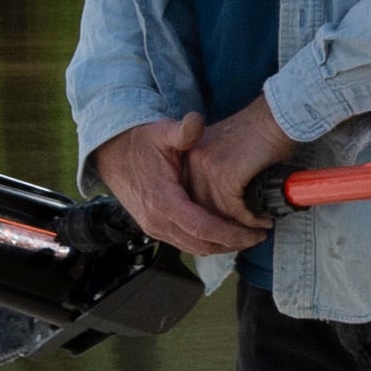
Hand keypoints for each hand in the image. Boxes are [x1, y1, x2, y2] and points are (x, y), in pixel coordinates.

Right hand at [94, 115, 262, 255]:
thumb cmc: (139, 142)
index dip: (232, 234)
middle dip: (233, 244)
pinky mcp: (155, 228)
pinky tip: (224, 232)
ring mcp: (155, 228)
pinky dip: (207, 242)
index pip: (203, 228)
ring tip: (246, 236)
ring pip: (195, 248)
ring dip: (222, 246)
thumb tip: (196, 121)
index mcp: (163, 201)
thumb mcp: (161, 132)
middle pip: (203, 245)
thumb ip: (182, 131)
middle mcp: (157, 222)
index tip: (255, 232)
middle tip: (258, 235)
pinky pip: (186, 243)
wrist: (112, 154)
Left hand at [186, 99, 301, 230]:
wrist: (277, 117)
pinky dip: (251, 219)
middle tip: (245, 237)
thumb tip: (227, 212)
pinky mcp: (224, 175)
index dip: (212, 218)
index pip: (193, 198)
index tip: (229, 230)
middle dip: (224, 229)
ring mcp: (207, 168)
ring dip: (240, 228)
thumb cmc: (262, 133)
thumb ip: (222, 178)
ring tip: (258, 232)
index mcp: (192, 155)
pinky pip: (235, 209)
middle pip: (202, 209)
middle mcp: (193, 161)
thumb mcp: (231, 154)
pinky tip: (264, 221)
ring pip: (218, 213)